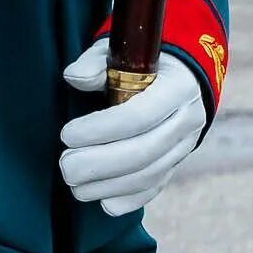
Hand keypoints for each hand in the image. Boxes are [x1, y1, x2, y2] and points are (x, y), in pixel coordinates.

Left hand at [58, 39, 208, 216]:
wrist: (182, 79)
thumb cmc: (143, 64)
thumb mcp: (123, 52)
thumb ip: (97, 63)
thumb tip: (73, 78)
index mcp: (177, 86)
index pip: (139, 116)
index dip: (100, 129)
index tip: (67, 134)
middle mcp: (187, 120)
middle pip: (143, 152)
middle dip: (98, 164)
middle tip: (65, 165)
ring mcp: (184, 147)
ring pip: (148, 176)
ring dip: (106, 185)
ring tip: (74, 184)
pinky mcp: (176, 165)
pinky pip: (153, 189)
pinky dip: (126, 200)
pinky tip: (100, 200)